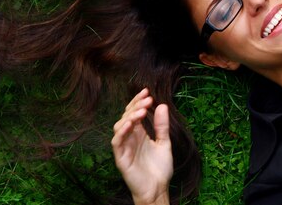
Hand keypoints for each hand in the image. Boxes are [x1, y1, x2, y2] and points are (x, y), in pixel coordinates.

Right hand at [111, 88, 173, 204]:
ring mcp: (124, 147)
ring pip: (119, 126)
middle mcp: (130, 138)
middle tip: (147, 99)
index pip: (134, 113)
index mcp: (139, 133)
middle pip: (126, 116)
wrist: (157, 189)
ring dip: (129, 116)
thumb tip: (162, 105)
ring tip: (142, 110)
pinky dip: (122, 131)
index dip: (138, 102)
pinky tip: (130, 124)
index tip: (147, 91)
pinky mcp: (120, 157)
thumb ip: (161, 126)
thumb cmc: (160, 168)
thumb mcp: (164, 143)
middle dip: (136, 106)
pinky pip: (117, 142)